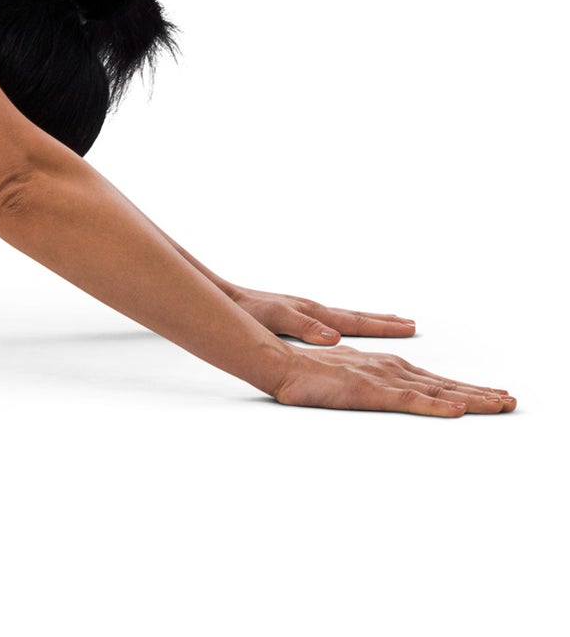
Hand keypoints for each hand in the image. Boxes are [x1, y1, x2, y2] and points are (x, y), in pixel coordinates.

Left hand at [228, 286, 415, 346]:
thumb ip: (305, 327)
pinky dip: (347, 324)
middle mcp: (315, 311)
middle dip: (384, 322)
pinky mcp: (296, 316)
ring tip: (388, 322)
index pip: (357, 321)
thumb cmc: (248, 311)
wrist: (226, 299)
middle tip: (410, 323)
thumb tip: (335, 337)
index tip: (410, 326)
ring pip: (346, 318)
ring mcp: (306, 312)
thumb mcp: (276, 319)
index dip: (384, 327)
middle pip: (358, 317)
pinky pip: (332, 321)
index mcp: (315, 314)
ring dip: (369, 322)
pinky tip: (345, 329)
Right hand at [271, 346, 514, 416]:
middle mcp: (390, 369)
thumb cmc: (305, 374)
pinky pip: (412, 401)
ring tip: (501, 405)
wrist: (280, 365)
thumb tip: (383, 390)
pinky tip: (458, 410)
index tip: (491, 395)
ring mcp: (384, 380)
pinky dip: (437, 405)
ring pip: (437, 391)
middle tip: (510, 401)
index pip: (434, 381)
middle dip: (480, 393)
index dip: (465, 389)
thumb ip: (366, 383)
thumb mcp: (344, 377)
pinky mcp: (372, 391)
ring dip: (472, 398)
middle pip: (444, 384)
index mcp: (385, 367)